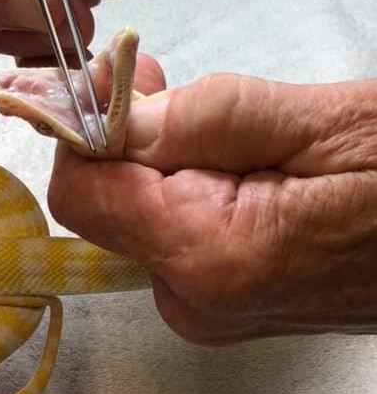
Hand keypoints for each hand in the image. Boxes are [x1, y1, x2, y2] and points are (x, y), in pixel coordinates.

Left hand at [48, 66, 376, 344]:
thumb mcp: (311, 123)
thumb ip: (197, 118)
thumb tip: (108, 116)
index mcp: (207, 257)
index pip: (83, 194)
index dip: (85, 134)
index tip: (108, 86)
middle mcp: (193, 299)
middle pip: (108, 204)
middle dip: (132, 142)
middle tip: (175, 92)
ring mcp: (206, 307)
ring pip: (139, 216)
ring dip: (164, 163)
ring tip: (229, 133)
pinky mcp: (219, 300)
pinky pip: (169, 235)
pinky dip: (184, 191)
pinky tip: (234, 168)